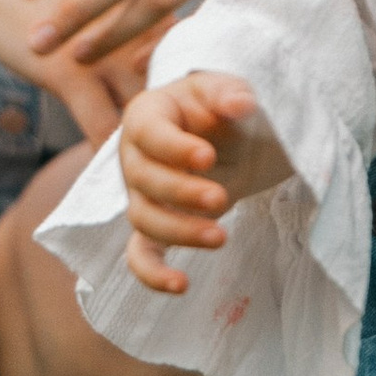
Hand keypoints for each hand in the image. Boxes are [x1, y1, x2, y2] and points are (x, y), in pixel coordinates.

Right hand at [119, 73, 291, 295]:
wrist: (233, 134)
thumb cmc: (225, 106)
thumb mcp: (229, 89)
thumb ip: (231, 93)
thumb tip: (241, 103)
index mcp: (146, 115)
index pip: (147, 133)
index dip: (174, 148)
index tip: (209, 158)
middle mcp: (134, 156)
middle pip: (143, 181)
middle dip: (181, 193)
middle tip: (221, 199)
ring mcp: (141, 194)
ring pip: (144, 219)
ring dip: (179, 232)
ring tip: (220, 238)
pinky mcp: (155, 225)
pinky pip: (141, 254)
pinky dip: (154, 274)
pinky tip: (181, 286)